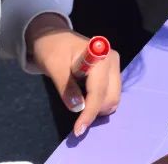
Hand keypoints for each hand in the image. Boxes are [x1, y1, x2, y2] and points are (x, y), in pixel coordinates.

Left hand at [25, 14, 121, 136]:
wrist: (54, 37)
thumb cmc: (53, 49)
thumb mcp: (54, 66)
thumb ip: (66, 88)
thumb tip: (77, 109)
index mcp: (100, 57)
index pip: (99, 91)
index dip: (90, 112)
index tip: (78, 130)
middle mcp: (112, 61)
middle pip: (112, 97)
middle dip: (96, 111)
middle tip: (77, 119)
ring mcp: (114, 67)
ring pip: (113, 98)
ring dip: (98, 108)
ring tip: (80, 107)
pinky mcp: (112, 72)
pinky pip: (110, 94)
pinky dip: (99, 103)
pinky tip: (86, 101)